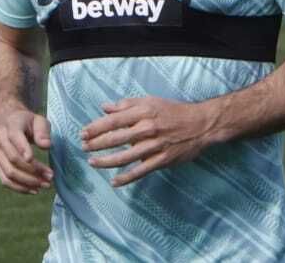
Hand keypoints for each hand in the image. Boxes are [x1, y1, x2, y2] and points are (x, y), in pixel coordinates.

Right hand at [0, 108, 52, 193]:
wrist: (6, 121)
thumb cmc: (27, 121)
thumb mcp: (38, 120)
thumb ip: (43, 131)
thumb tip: (46, 146)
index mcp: (10, 126)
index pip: (15, 138)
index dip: (23, 149)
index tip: (33, 159)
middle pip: (13, 160)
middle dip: (32, 171)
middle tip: (50, 177)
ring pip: (8, 173)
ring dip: (27, 182)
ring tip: (45, 185)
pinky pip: (5, 180)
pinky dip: (19, 187)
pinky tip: (34, 190)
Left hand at [81, 96, 216, 186]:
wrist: (202, 124)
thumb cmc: (175, 111)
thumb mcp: (152, 102)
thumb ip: (127, 105)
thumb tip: (105, 107)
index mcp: (144, 112)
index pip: (113, 121)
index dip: (95, 128)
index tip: (83, 133)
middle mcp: (148, 128)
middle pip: (115, 139)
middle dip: (96, 144)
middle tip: (84, 148)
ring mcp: (155, 146)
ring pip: (124, 157)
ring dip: (106, 161)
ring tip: (93, 162)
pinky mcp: (162, 160)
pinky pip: (140, 171)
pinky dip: (126, 178)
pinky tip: (114, 182)